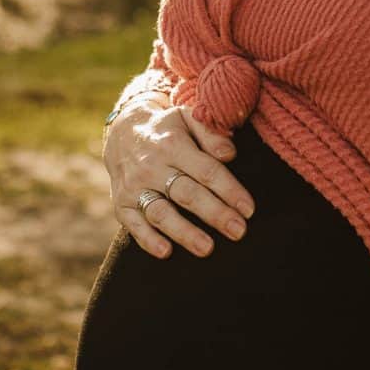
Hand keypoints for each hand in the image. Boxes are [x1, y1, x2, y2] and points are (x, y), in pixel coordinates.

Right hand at [103, 88, 254, 259]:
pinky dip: (147, 239)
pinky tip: (166, 252)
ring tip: (207, 249)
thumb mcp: (188, 118)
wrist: (123, 131)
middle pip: (186, 194)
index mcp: (172, 144)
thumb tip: (230, 154)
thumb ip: (211, 132)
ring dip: (184, 232)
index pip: (206, 170)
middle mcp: (151, 166)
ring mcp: (134, 186)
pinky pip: (132, 223)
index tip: (249, 209)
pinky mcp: (121, 203)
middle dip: (215, 214)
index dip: (229, 190)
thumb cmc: (168, 129)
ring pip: (160, 212)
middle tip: (239, 231)